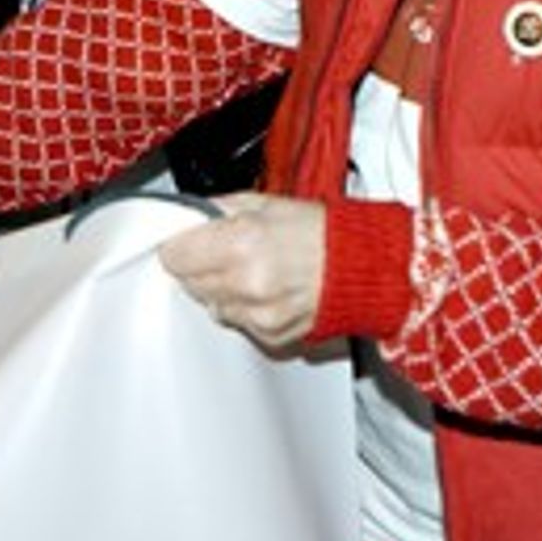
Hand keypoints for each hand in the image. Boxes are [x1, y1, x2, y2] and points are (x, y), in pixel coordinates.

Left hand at [158, 193, 325, 351]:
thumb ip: (219, 209)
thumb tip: (189, 215)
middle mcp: (245, 284)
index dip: (178, 245)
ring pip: (211, 304)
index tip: (184, 241)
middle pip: (188, 282)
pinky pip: (238, 322)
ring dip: (221, 288)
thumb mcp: (266, 203)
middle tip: (224, 251)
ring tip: (251, 269)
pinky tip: (267, 289)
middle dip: (199, 265)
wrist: (367, 269)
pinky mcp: (270, 337)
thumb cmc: (326, 234)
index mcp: (240, 244)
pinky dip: (245, 308)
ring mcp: (258, 315)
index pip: (174, 255)